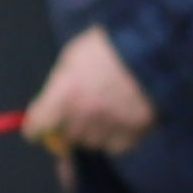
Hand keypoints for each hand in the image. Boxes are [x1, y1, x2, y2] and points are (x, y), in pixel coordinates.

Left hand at [22, 24, 156, 158]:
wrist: (155, 46)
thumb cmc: (110, 45)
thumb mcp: (73, 57)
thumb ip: (57, 86)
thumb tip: (47, 106)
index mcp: (64, 95)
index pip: (37, 128)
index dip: (37, 126)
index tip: (41, 124)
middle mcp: (84, 116)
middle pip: (65, 137)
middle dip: (69, 125)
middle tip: (82, 108)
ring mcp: (109, 127)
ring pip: (90, 143)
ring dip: (92, 131)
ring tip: (106, 108)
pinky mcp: (133, 133)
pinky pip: (115, 146)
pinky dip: (116, 136)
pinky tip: (122, 117)